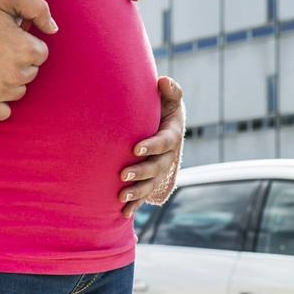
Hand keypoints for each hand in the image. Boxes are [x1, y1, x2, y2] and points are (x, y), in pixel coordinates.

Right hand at [0, 0, 57, 120]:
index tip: (5, 39)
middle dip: (16, 63)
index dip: (23, 45)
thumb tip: (53, 29)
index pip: (40, 55)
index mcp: (26, 50)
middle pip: (29, 74)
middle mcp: (16, 74)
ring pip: (17, 92)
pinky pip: (3, 113)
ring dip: (7, 81)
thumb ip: (38, 9)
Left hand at [119, 76, 183, 216]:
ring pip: (151, 184)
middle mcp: (168, 156)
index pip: (164, 142)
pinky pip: (144, 195)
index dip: (152, 146)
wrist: (163, 125)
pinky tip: (123, 213)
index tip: (135, 148)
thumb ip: (170, 90)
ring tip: (121, 196)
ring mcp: (159, 170)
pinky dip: (135, 205)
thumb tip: (163, 81)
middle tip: (123, 174)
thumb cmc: (163, 108)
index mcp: (172, 135)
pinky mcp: (150, 180)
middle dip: (141, 172)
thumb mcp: (169, 99)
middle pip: (157, 167)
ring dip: (137, 192)